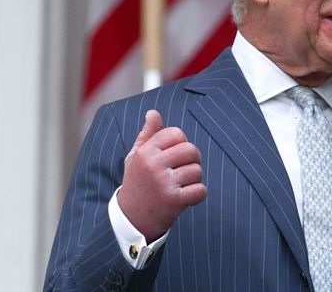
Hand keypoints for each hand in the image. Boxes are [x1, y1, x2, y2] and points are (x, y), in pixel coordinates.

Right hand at [117, 110, 206, 240]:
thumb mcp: (136, 157)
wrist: (131, 219)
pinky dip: (198, 195)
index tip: (174, 156)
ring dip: (193, 180)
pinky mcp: (174, 200)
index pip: (176, 133)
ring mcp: (164, 183)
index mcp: (145, 152)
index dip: (180, 143)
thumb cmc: (137, 183)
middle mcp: (153, 165)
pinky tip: (186, 197)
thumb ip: (147, 134)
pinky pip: (200, 190)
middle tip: (181, 171)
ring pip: (197, 170)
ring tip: (180, 186)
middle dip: (192, 160)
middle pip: (191, 150)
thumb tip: (153, 113)